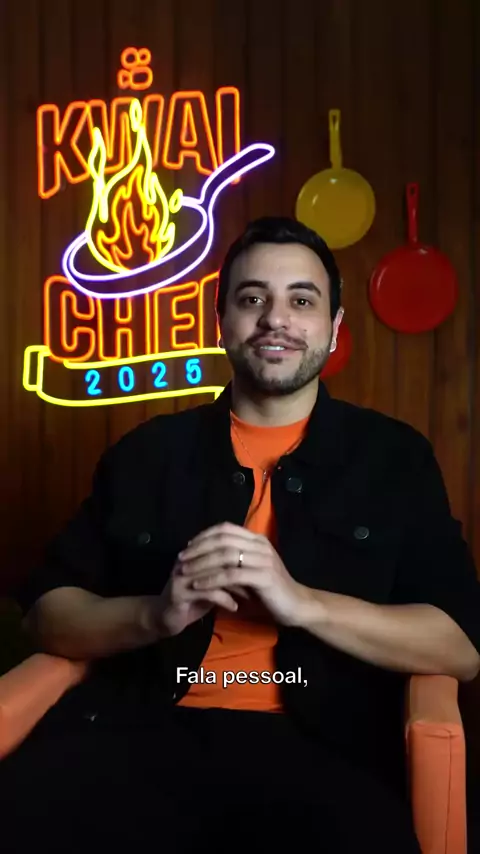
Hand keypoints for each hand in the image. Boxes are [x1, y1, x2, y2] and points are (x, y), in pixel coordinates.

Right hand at [146, 558, 248, 637]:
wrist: (167, 619)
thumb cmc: (194, 599)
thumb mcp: (212, 582)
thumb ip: (227, 571)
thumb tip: (252, 564)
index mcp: (195, 553)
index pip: (220, 544)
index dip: (241, 554)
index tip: (258, 567)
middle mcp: (187, 560)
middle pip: (218, 556)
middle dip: (240, 570)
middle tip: (257, 580)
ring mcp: (181, 576)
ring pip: (214, 574)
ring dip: (235, 586)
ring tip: (250, 595)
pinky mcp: (179, 593)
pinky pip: (207, 592)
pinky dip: (224, 599)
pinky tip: (234, 607)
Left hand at [178, 522, 308, 626]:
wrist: (297, 606)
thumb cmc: (271, 591)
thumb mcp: (249, 572)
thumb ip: (231, 564)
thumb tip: (204, 558)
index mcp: (257, 540)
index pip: (226, 528)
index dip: (204, 535)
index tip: (187, 546)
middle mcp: (260, 545)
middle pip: (222, 539)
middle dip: (198, 548)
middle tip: (181, 558)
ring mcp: (263, 559)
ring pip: (225, 555)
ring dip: (201, 563)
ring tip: (185, 572)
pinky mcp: (263, 576)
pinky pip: (231, 575)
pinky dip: (211, 579)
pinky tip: (198, 585)